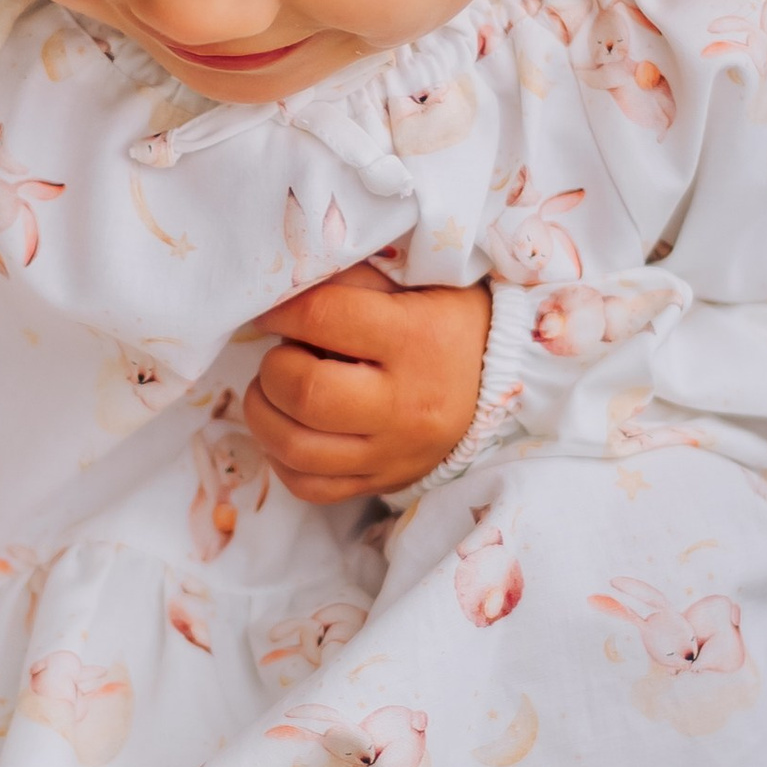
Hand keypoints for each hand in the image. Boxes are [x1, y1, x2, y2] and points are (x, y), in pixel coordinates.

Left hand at [242, 264, 490, 503]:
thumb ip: (351, 278)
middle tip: (282, 355)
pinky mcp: (383, 482)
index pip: (323, 318)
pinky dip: (282, 459)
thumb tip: (286, 288)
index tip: (271, 311)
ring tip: (275, 390)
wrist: (502, 381)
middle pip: (307, 394)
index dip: (281, 311)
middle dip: (273, 369)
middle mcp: (407, 404)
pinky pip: (310, 487)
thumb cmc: (448, 320)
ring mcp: (394, 453)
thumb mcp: (415, 281)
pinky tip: (289, 428)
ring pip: (297, 450)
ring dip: (264, 415)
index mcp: (417, 339)